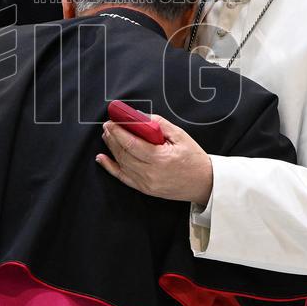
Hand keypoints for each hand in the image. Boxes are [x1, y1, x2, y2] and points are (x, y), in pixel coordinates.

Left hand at [97, 115, 212, 203]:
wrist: (204, 183)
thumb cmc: (194, 158)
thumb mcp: (180, 136)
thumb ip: (159, 124)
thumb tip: (139, 116)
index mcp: (160, 159)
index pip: (132, 143)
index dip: (118, 132)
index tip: (111, 122)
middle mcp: (151, 173)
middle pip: (124, 153)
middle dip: (112, 138)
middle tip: (107, 126)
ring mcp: (146, 183)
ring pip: (122, 164)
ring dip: (111, 149)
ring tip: (107, 136)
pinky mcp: (145, 189)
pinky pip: (123, 178)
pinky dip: (110, 168)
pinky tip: (102, 158)